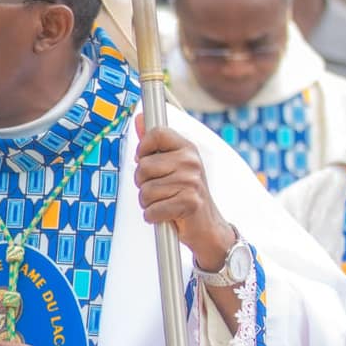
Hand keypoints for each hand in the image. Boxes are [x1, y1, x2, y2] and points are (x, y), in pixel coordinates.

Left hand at [133, 112, 236, 271]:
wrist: (207, 226)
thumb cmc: (184, 194)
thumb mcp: (172, 165)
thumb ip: (153, 144)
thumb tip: (138, 118)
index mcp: (187, 149)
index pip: (156, 133)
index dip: (143, 148)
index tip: (145, 160)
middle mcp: (191, 162)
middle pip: (143, 167)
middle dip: (143, 184)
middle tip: (159, 191)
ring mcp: (192, 182)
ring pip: (145, 192)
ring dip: (148, 203)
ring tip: (164, 203)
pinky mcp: (189, 203)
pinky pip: (152, 210)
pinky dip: (153, 217)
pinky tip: (166, 216)